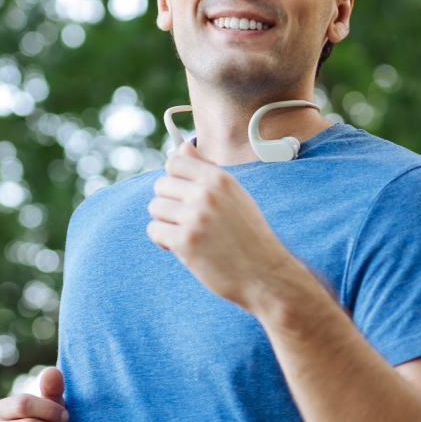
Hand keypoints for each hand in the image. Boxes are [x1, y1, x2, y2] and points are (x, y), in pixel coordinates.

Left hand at [146, 140, 307, 311]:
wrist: (265, 274)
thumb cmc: (249, 236)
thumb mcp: (235, 195)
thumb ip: (206, 170)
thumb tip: (183, 147)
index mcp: (220, 178)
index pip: (175, 163)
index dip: (175, 181)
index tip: (184, 196)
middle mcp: (207, 194)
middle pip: (161, 186)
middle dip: (169, 203)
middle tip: (187, 220)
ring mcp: (196, 217)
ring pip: (155, 208)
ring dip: (166, 223)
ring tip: (187, 234)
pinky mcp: (186, 241)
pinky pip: (155, 231)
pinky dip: (164, 241)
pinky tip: (183, 248)